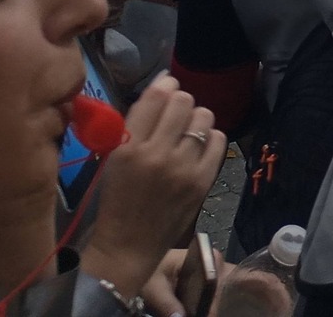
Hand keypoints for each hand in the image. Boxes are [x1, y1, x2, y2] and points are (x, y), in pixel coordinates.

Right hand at [77, 76, 227, 307]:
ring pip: (204, 117)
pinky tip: (199, 147)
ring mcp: (183, 168)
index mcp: (128, 148)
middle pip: (183, 101)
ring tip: (186, 133)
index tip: (166, 88)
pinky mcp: (203, 181)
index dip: (164, 86)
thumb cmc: (116, 200)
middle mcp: (157, 154)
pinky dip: (210, 138)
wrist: (128, 245)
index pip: (155, 97)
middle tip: (174, 116)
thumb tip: (162, 87)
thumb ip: (134, 125)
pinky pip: (219, 140)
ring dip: (196, 120)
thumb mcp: (113, 159)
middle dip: (180, 103)